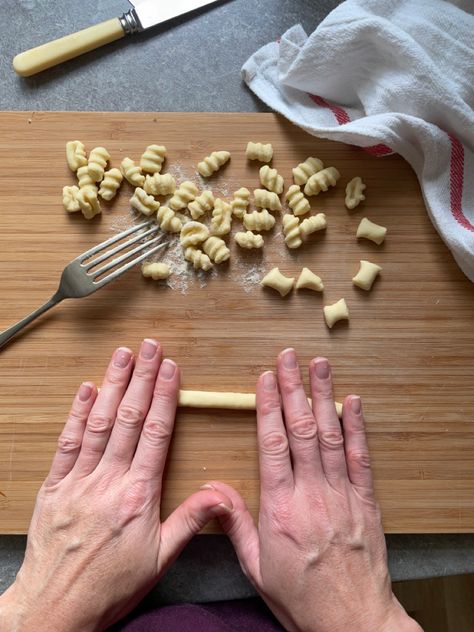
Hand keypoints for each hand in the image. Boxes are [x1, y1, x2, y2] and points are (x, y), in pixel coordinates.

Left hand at [0, 340, 232, 631]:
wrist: (55, 609)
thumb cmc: (110, 586)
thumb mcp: (160, 560)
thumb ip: (190, 521)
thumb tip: (220, 495)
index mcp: (138, 496)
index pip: (155, 434)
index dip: (163, 396)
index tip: (170, 369)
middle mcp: (108, 480)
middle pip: (127, 419)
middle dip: (140, 378)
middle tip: (149, 346)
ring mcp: (78, 480)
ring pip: (98, 423)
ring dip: (111, 385)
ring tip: (122, 355)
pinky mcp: (54, 487)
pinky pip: (67, 443)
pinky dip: (76, 414)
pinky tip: (85, 389)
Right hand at [211, 349, 422, 631]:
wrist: (350, 622)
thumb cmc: (300, 597)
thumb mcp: (256, 567)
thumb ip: (235, 523)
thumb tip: (214, 489)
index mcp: (279, 508)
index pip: (272, 444)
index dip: (269, 406)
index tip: (265, 378)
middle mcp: (311, 494)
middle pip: (300, 430)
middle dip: (293, 388)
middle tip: (289, 356)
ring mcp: (341, 494)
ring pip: (330, 435)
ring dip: (324, 396)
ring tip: (319, 365)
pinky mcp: (366, 501)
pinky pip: (360, 457)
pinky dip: (356, 427)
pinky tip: (353, 402)